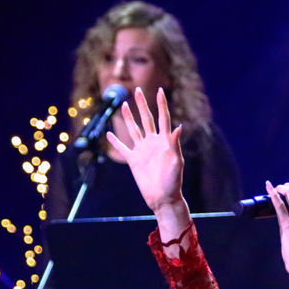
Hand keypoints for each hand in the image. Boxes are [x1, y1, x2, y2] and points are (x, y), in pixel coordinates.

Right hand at [106, 87, 185, 216]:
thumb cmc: (173, 181)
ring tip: (125, 105)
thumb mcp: (176, 162)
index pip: (162, 118)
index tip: (159, 90)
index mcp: (165, 141)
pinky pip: (122, 149)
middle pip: (147, 119)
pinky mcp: (133, 161)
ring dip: (129, 117)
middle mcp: (153, 143)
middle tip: (138, 90)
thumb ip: (175, 143)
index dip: (161, 104)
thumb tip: (179, 126)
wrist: (163, 198)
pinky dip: (115, 142)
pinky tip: (109, 134)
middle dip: (143, 105)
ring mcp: (142, 151)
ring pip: (134, 129)